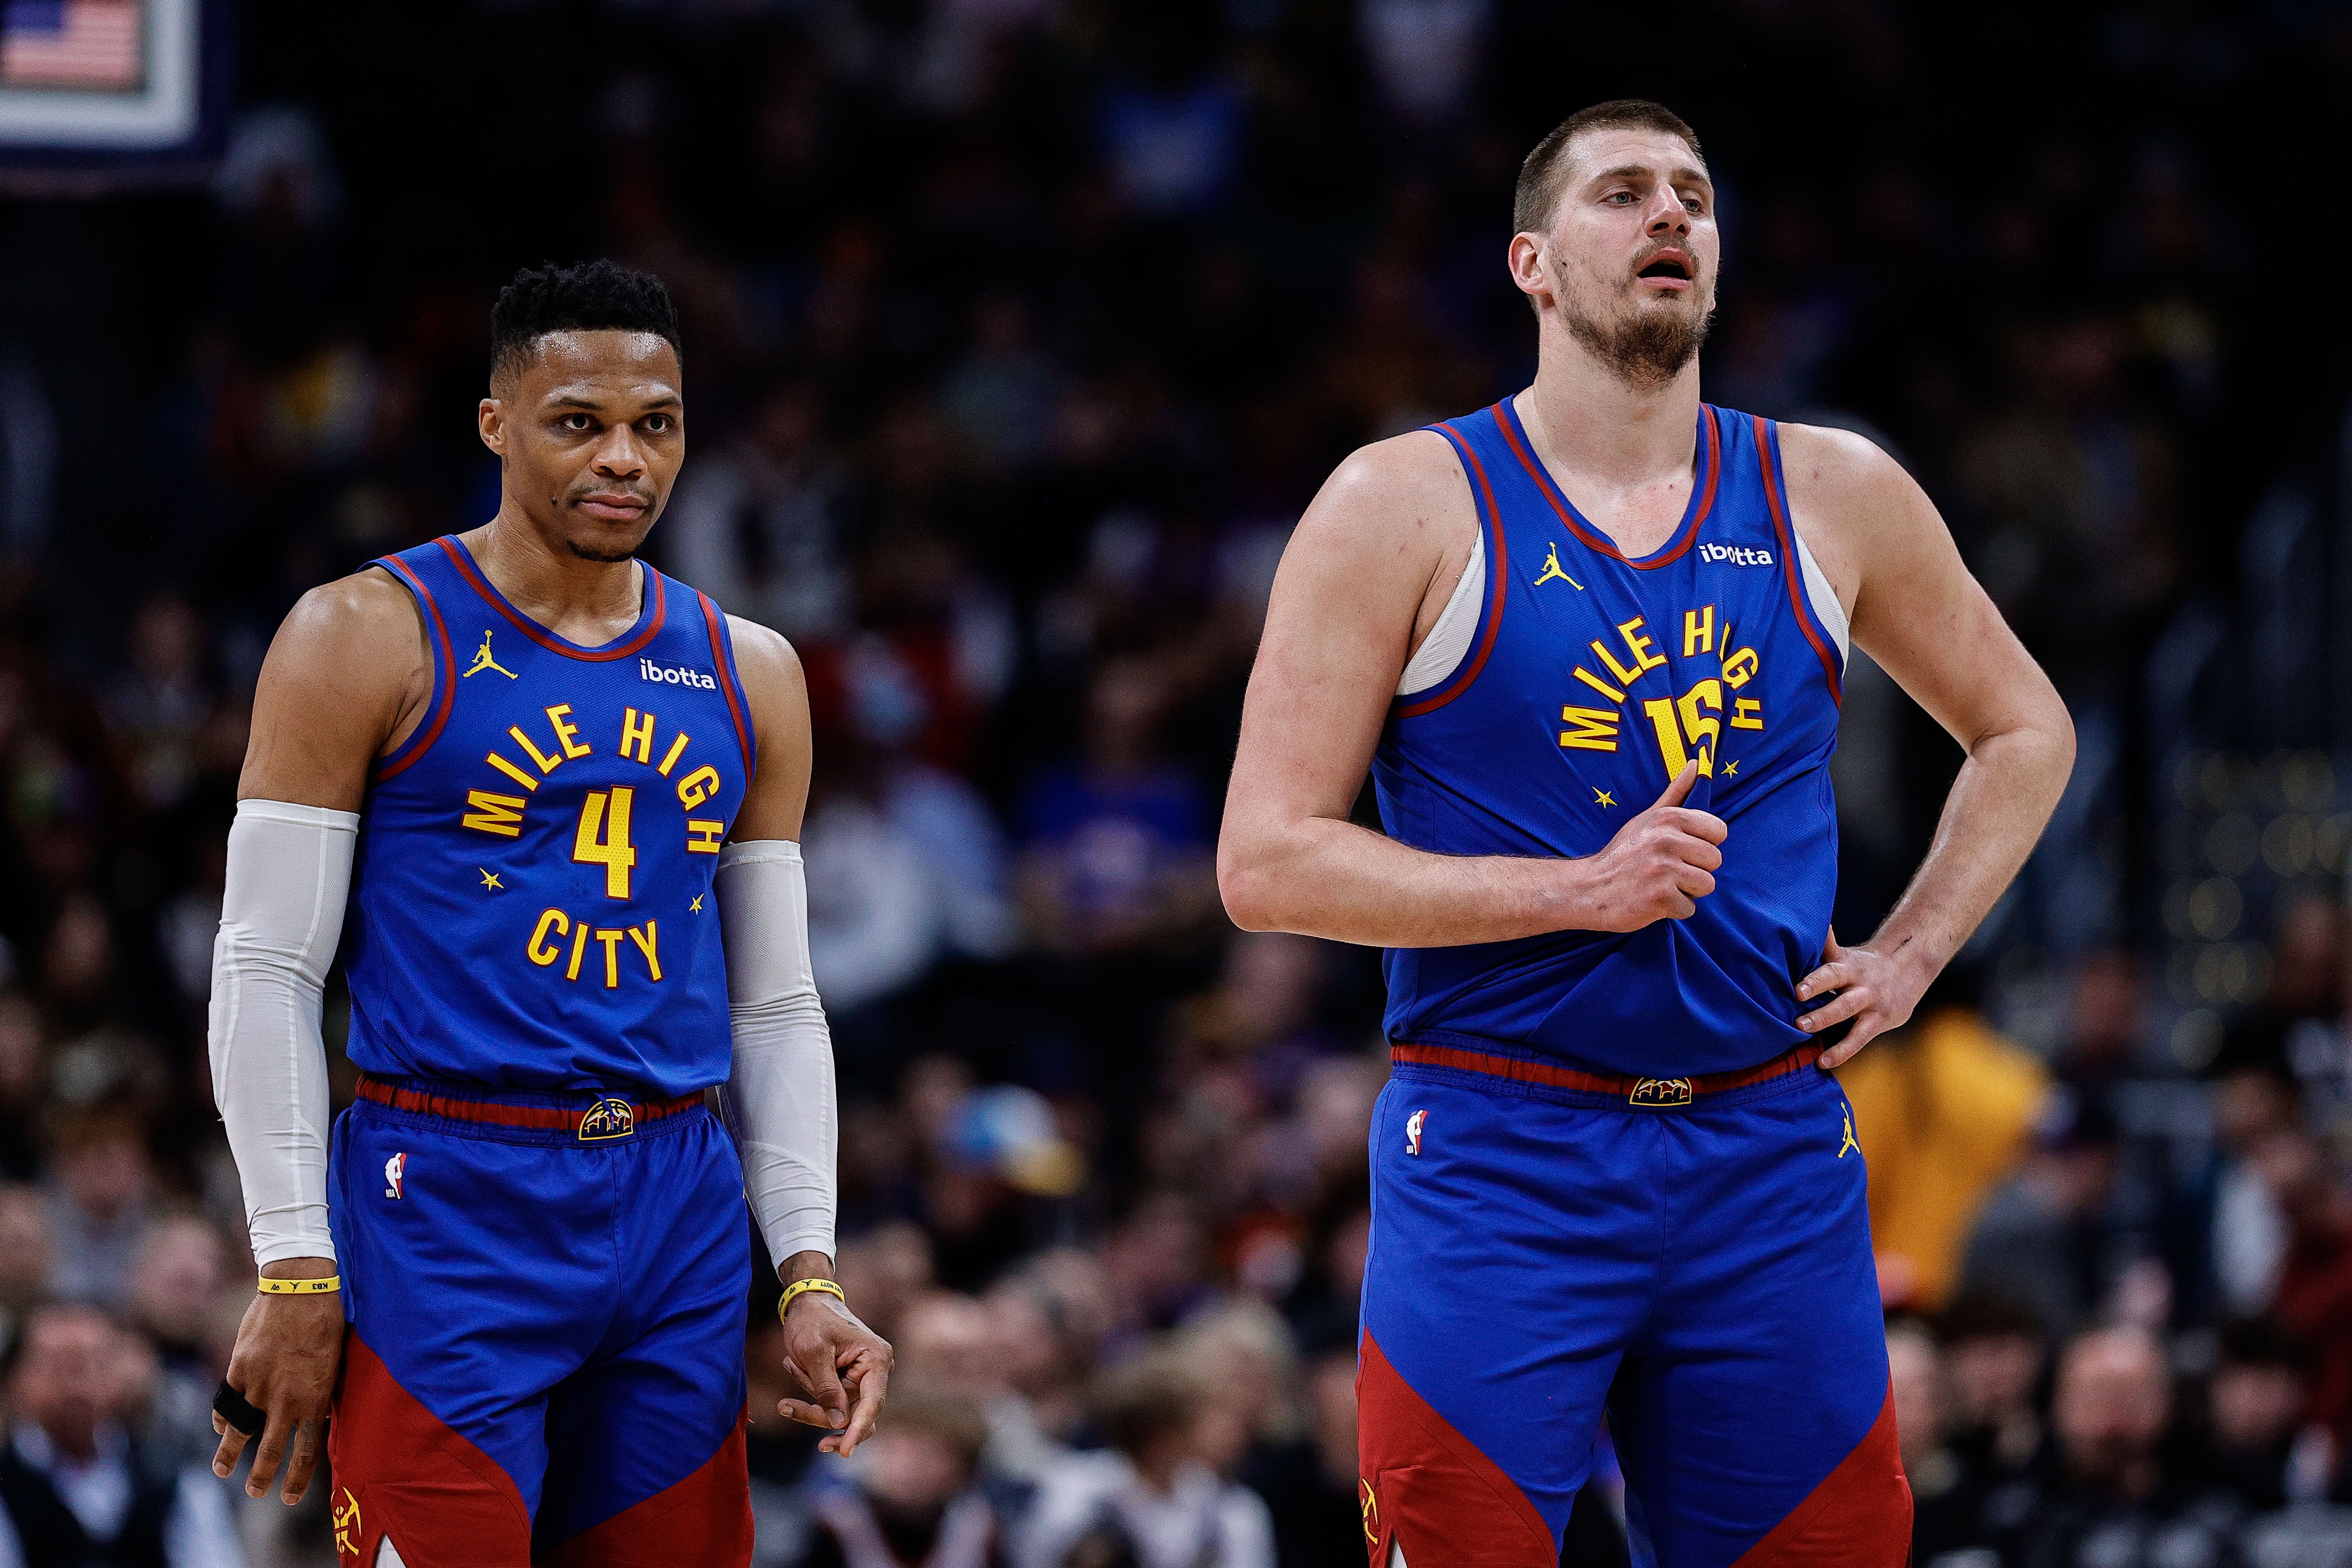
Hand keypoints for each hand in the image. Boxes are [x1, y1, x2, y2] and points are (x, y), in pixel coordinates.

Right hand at [212, 1262, 343, 1503]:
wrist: (299, 1288)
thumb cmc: (326, 1321)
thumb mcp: (334, 1362)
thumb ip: (323, 1393)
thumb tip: (317, 1417)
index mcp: (315, 1400)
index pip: (307, 1452)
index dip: (297, 1479)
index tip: (288, 1498)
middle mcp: (285, 1400)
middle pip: (270, 1451)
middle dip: (261, 1477)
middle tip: (256, 1493)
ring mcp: (259, 1387)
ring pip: (239, 1433)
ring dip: (229, 1456)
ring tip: (222, 1471)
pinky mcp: (239, 1370)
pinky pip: (226, 1403)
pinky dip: (222, 1419)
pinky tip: (220, 1429)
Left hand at [776, 1281, 892, 1455]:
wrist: (807, 1301)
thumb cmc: (812, 1320)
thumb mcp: (813, 1352)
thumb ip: (826, 1388)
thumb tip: (839, 1422)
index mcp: (876, 1359)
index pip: (872, 1403)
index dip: (858, 1430)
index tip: (844, 1452)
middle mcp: (875, 1370)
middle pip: (854, 1413)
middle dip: (821, 1414)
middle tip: (787, 1408)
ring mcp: (862, 1378)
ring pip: (838, 1410)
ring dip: (810, 1395)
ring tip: (791, 1362)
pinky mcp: (848, 1382)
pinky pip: (829, 1401)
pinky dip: (809, 1389)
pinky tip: (794, 1365)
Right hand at [1576, 762, 1727, 930]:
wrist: (1588, 888)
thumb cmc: (1622, 853)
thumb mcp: (1646, 818)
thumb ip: (1676, 792)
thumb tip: (1697, 763)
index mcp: (1667, 818)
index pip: (1719, 831)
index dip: (1703, 844)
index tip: (1682, 850)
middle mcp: (1666, 840)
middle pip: (1715, 860)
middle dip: (1695, 869)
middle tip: (1668, 871)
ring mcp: (1663, 870)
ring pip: (1706, 885)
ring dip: (1687, 890)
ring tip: (1663, 885)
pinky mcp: (1660, 898)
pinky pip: (1689, 908)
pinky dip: (1674, 909)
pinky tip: (1654, 901)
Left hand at [1795, 927, 1929, 1067]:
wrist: (1907, 969)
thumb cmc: (1863, 965)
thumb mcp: (1845, 954)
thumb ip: (1823, 949)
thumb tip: (1796, 929)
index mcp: (1847, 965)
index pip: (1830, 969)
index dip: (1814, 980)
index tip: (1796, 991)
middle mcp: (1859, 982)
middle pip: (1839, 991)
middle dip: (1819, 1004)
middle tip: (1797, 1019)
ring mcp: (1871, 1002)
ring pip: (1847, 1013)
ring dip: (1825, 1023)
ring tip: (1803, 1033)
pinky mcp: (1879, 1021)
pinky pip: (1859, 1038)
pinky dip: (1841, 1051)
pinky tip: (1823, 1062)